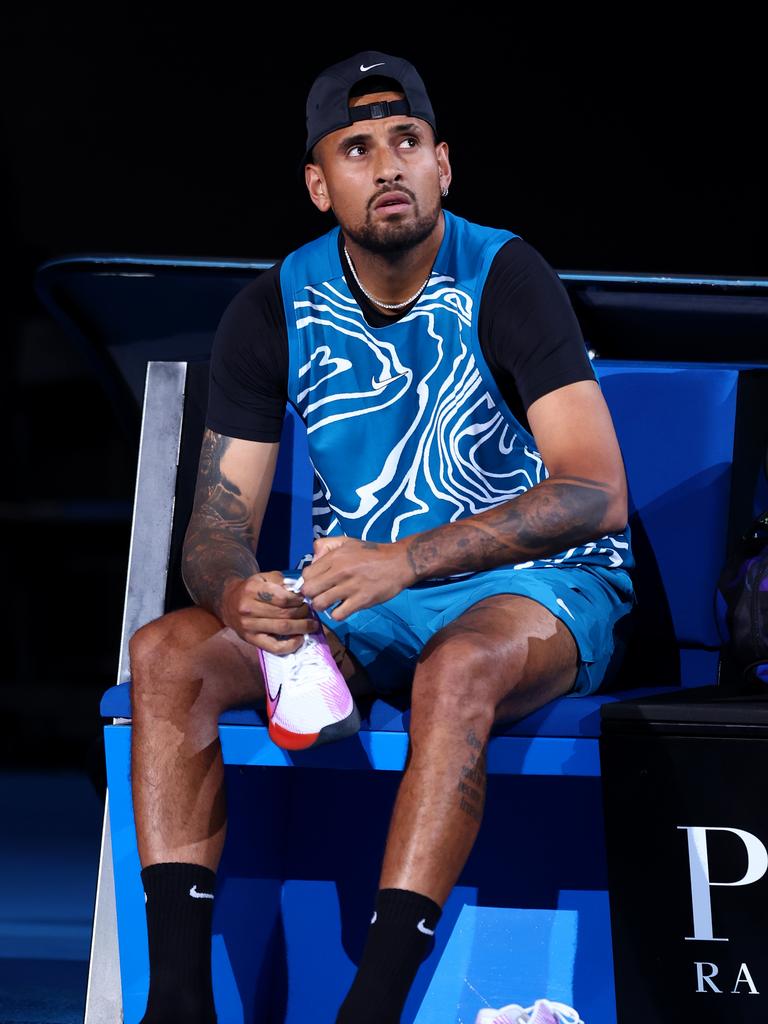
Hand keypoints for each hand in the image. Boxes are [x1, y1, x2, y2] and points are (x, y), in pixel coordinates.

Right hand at [220, 570, 318, 652]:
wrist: (229, 603)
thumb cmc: (251, 589)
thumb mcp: (263, 578)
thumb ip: (281, 582)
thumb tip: (300, 593)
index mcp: (252, 590)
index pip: (283, 598)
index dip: (298, 600)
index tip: (305, 600)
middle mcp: (248, 608)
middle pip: (284, 614)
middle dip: (303, 614)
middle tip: (310, 612)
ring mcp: (249, 626)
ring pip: (282, 628)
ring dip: (301, 627)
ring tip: (311, 625)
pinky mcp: (251, 640)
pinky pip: (274, 647)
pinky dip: (290, 645)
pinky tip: (300, 639)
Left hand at [301, 537, 415, 620]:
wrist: (399, 562)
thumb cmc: (371, 553)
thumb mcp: (347, 541)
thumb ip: (326, 545)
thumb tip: (313, 560)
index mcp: (335, 557)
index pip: (306, 574)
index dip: (309, 580)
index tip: (318, 583)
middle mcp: (339, 571)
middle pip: (308, 590)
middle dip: (311, 594)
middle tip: (320, 594)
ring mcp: (350, 587)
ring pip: (320, 604)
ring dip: (322, 606)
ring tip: (330, 603)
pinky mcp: (361, 601)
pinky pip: (338, 614)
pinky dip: (337, 614)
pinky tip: (343, 608)